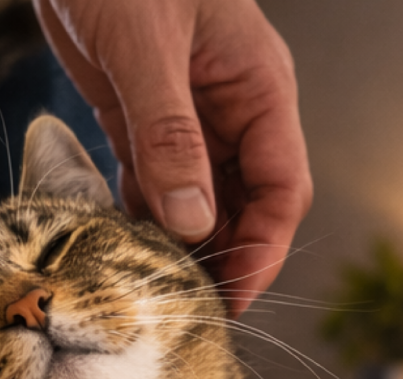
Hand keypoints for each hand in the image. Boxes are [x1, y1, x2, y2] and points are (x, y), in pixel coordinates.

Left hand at [35, 0, 310, 313]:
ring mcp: (185, 111)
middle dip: (224, 256)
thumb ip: (169, 132)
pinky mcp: (139, 112)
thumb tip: (191, 218)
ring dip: (180, 242)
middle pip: (247, 202)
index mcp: (257, 85)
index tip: (234, 296)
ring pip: (199, 197)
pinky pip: (151, 179)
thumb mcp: (144, 45)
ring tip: (152, 289)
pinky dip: (139, 213)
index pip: (283, 186)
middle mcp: (229, 104)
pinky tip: (119, 244)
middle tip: (188, 308)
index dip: (264, 248)